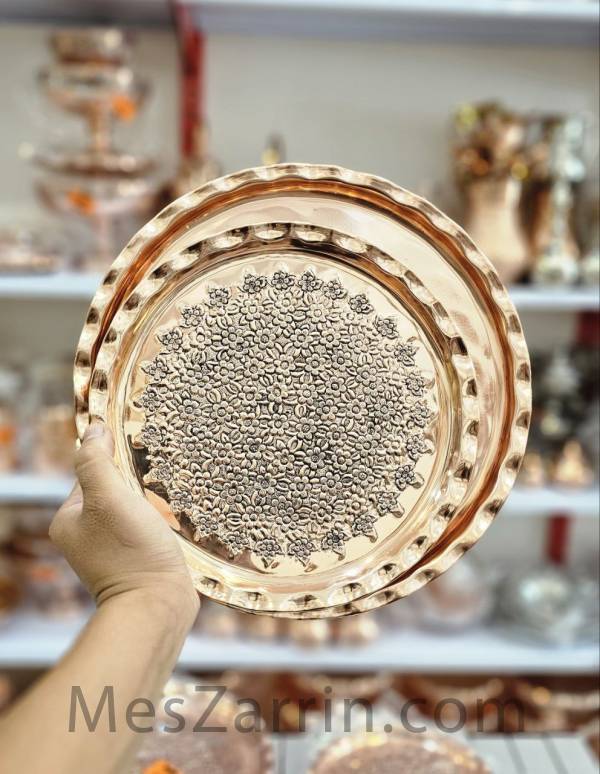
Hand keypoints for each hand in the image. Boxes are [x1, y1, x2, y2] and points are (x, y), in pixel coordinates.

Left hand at [50, 422, 198, 619]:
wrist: (158, 605)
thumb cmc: (131, 551)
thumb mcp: (109, 497)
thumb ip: (96, 461)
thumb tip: (94, 429)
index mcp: (68, 520)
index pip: (90, 473)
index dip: (114, 462)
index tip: (137, 461)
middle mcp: (84, 536)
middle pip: (112, 490)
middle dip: (135, 483)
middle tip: (156, 483)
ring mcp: (110, 551)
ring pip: (131, 508)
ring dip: (149, 501)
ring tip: (167, 502)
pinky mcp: (135, 560)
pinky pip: (145, 528)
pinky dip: (158, 520)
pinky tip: (171, 521)